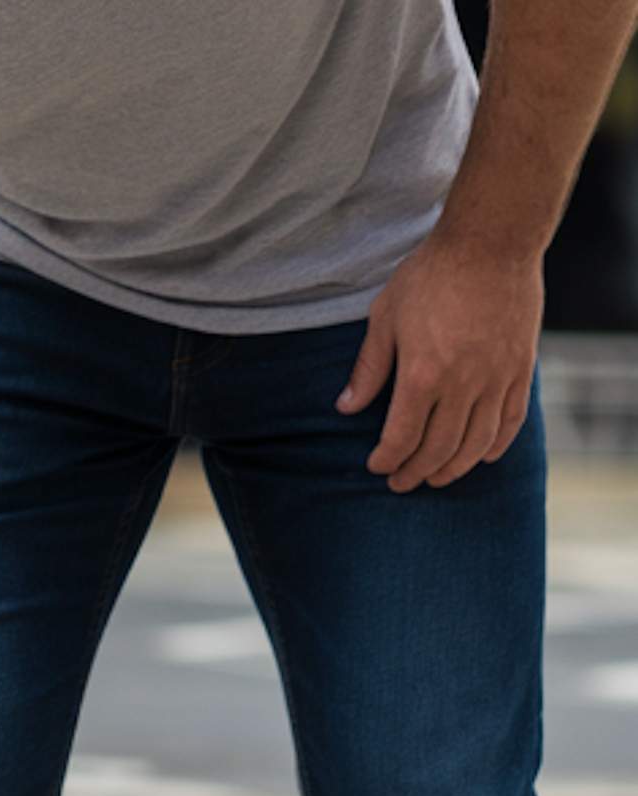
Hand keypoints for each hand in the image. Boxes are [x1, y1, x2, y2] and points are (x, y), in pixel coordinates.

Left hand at [336, 233, 541, 493]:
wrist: (493, 240)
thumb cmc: (431, 275)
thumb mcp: (385, 317)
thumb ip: (369, 368)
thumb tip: (346, 408)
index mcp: (423, 374)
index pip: (401, 438)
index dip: (386, 460)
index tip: (376, 466)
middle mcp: (462, 383)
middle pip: (438, 449)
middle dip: (416, 472)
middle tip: (401, 482)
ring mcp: (497, 377)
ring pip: (477, 443)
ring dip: (454, 468)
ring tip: (436, 478)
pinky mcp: (521, 367)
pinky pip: (512, 419)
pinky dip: (496, 445)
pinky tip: (481, 457)